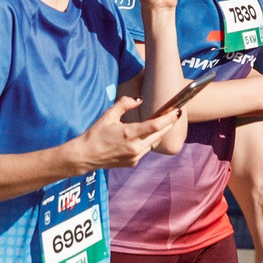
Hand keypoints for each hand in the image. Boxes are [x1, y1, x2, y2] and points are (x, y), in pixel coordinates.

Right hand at [66, 96, 180, 170]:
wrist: (85, 156)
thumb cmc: (95, 134)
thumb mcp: (108, 115)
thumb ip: (125, 104)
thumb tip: (139, 100)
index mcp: (128, 134)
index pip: (155, 125)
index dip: (168, 118)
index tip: (177, 111)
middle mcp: (135, 147)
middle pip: (159, 135)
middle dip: (169, 124)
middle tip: (174, 114)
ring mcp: (135, 157)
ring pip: (154, 143)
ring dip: (159, 133)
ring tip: (162, 122)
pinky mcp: (133, 163)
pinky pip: (146, 149)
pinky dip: (149, 140)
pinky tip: (146, 134)